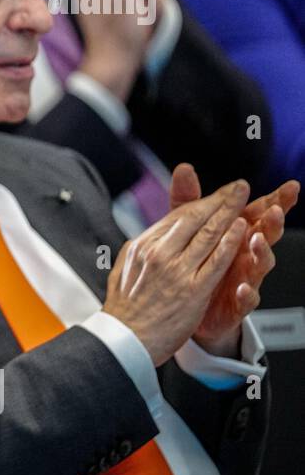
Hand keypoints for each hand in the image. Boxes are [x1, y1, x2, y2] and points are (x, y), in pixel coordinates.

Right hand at [103, 179, 250, 366]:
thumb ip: (140, 252)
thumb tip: (149, 238)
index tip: (216, 194)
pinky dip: (229, 241)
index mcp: (142, 247)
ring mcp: (176, 270)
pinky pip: (216, 260)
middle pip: (194, 218)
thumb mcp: (123, 270)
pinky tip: (240, 228)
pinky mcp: (192, 289)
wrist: (124, 341)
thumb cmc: (123, 311)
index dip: (200, 202)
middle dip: (218, 199)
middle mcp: (158, 253)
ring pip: (207, 234)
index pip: (176, 217)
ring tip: (243, 197)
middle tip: (236, 187)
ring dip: (228, 212)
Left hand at [168, 163, 299, 355]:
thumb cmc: (196, 262)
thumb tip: (184, 168)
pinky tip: (243, 287)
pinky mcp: (236, 303)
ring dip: (261, 251)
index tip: (290, 187)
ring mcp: (244, 278)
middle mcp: (245, 254)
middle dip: (273, 222)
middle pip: (265, 234)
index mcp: (237, 234)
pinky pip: (246, 299)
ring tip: (257, 240)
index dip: (275, 200)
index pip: (258, 212)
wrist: (186, 306)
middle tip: (274, 211)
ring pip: (260, 264)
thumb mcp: (189, 228)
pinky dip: (246, 293)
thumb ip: (189, 200)